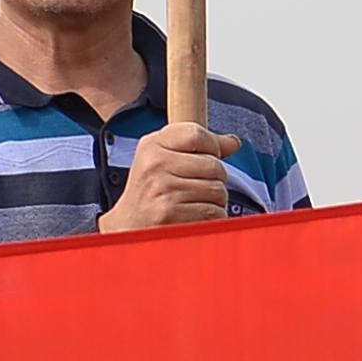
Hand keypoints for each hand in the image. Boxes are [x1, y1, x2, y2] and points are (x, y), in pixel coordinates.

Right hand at [103, 124, 235, 230]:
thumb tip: (233, 142)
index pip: (197, 134)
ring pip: (218, 191)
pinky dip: (211, 218)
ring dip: (214, 200)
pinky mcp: (170, 214)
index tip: (209, 155)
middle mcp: (155, 164)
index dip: (213, 146)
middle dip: (215, 179)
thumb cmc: (151, 191)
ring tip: (193, 202)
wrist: (128, 226)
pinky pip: (214, 212)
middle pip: (214, 165)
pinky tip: (193, 216)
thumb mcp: (164, 158)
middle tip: (196, 187)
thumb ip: (199, 147)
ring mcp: (162, 189)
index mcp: (152, 145)